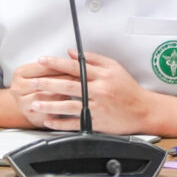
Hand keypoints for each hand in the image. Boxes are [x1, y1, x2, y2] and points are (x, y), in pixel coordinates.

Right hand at [8, 59, 78, 127]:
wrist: (25, 104)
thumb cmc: (37, 85)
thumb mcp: (40, 72)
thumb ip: (53, 65)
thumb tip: (73, 56)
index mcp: (20, 73)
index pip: (41, 67)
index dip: (59, 67)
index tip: (74, 66)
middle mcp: (17, 87)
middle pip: (42, 82)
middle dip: (62, 80)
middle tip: (79, 79)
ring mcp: (22, 103)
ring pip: (44, 98)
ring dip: (60, 95)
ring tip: (74, 92)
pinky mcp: (30, 116)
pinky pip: (46, 112)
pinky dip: (57, 108)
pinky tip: (67, 104)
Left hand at [29, 49, 152, 133]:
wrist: (144, 110)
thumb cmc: (128, 88)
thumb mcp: (114, 67)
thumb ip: (92, 59)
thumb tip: (71, 52)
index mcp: (101, 75)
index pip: (74, 66)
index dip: (56, 62)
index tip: (42, 60)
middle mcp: (98, 91)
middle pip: (68, 85)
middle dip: (48, 83)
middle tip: (32, 82)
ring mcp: (97, 107)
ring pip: (69, 105)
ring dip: (50, 105)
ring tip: (35, 103)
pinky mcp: (97, 123)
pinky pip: (75, 123)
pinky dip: (61, 123)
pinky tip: (49, 121)